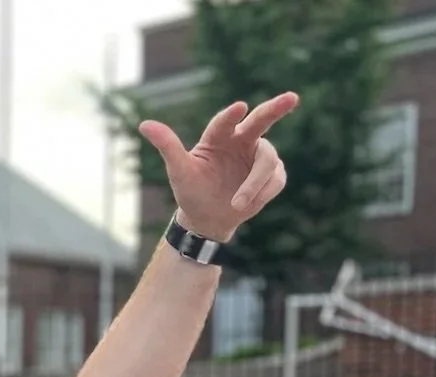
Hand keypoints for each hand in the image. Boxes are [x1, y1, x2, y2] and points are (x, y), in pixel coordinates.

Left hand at [139, 93, 299, 243]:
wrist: (207, 220)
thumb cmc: (191, 192)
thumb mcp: (178, 172)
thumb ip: (167, 146)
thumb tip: (143, 124)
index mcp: (218, 136)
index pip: (225, 122)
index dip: (232, 115)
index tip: (241, 108)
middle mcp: (241, 140)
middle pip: (261, 121)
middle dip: (277, 108)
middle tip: (291, 98)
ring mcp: (258, 156)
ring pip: (268, 161)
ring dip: (255, 183)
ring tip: (238, 204)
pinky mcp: (272, 175)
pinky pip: (275, 179)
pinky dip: (263, 193)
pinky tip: (248, 205)